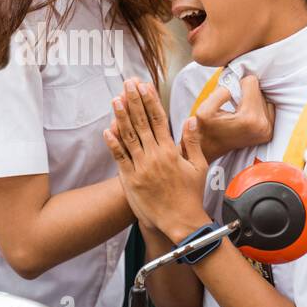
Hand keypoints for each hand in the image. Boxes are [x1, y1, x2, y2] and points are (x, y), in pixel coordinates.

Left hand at [104, 78, 208, 240]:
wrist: (181, 222)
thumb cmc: (191, 195)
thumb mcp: (199, 166)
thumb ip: (193, 141)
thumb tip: (191, 119)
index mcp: (171, 151)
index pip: (159, 120)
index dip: (150, 101)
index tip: (144, 86)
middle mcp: (155, 156)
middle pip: (142, 123)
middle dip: (134, 101)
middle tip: (127, 84)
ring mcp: (141, 168)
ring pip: (129, 137)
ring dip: (121, 117)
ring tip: (115, 100)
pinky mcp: (130, 180)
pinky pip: (120, 159)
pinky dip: (113, 144)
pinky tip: (107, 130)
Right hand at [191, 74, 274, 160]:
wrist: (209, 148)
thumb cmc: (206, 129)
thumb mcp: (204, 109)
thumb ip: (221, 92)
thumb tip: (236, 82)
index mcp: (249, 118)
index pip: (252, 82)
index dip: (238, 84)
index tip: (230, 94)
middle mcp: (263, 125)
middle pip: (260, 90)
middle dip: (246, 93)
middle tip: (234, 104)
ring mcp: (268, 131)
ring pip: (265, 98)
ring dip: (253, 100)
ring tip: (239, 110)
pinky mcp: (269, 133)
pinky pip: (268, 108)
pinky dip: (258, 107)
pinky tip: (245, 114)